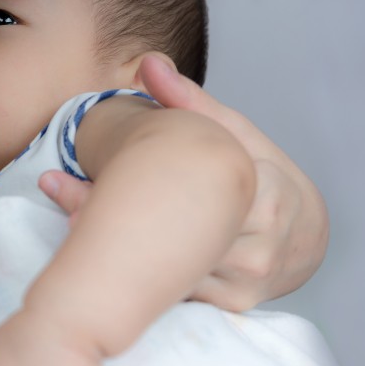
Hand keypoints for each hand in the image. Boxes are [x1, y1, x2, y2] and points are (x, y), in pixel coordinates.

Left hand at [38, 56, 328, 309]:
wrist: (303, 230)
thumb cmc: (263, 171)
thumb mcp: (234, 131)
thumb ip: (189, 101)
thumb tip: (148, 63)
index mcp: (267, 196)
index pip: (193, 191)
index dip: (133, 185)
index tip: (86, 172)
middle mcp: (261, 246)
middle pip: (177, 236)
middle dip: (113, 217)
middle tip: (61, 196)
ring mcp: (247, 281)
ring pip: (171, 269)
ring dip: (119, 249)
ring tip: (70, 221)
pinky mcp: (232, 302)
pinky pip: (178, 290)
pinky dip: (140, 274)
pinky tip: (102, 255)